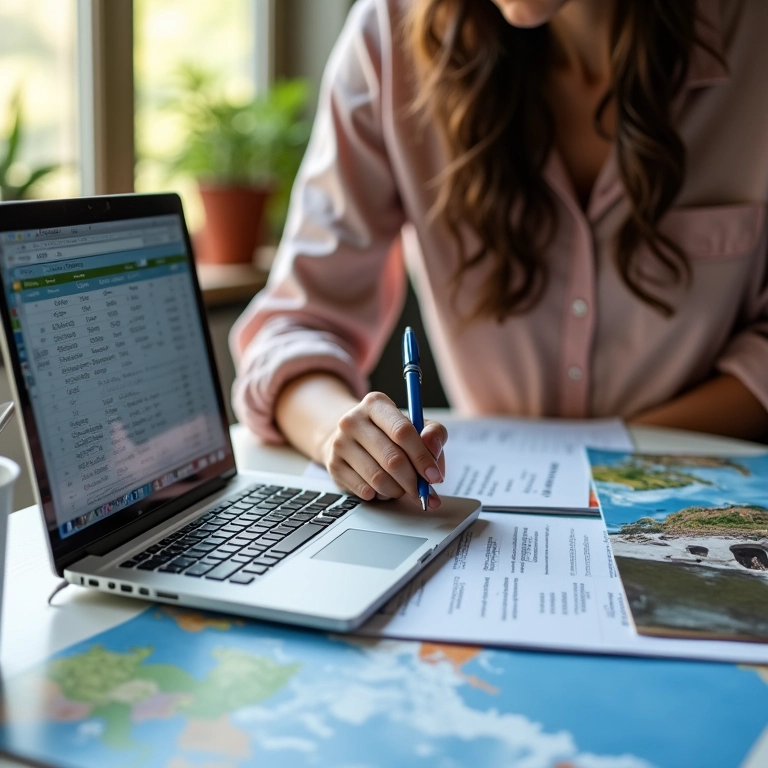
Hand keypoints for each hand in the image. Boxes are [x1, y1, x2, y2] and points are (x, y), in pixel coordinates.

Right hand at [319, 391, 445, 507]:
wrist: (348, 437)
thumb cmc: (388, 433)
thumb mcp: (414, 425)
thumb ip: (433, 434)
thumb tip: (434, 452)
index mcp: (376, 403)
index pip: (403, 432)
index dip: (423, 457)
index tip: (435, 476)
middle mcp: (353, 420)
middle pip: (392, 459)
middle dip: (413, 481)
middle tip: (422, 491)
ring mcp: (340, 443)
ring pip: (379, 479)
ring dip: (398, 490)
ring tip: (402, 487)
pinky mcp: (333, 466)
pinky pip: (365, 490)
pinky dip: (381, 495)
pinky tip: (383, 487)